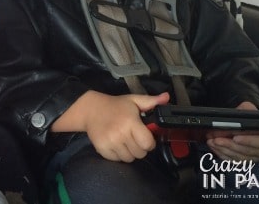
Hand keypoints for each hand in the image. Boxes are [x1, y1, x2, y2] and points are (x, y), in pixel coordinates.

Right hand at [53, 90, 169, 162]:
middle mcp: (120, 133)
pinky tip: (116, 144)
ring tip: (125, 141)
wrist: (91, 109)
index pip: (148, 143)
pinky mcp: (102, 149)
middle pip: (140, 154)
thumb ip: (151, 101)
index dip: (149, 142)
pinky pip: (117, 160)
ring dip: (130, 152)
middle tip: (134, 138)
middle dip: (140, 147)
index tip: (145, 137)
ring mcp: (110, 142)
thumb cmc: (115, 105)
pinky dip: (119, 155)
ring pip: (129, 158)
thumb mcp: (133, 100)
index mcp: (130, 121)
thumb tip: (167, 97)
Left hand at [206, 101, 258, 161]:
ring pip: (237, 157)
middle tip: (217, 138)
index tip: (236, 137)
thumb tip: (238, 113)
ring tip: (212, 140)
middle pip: (246, 151)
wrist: (244, 127)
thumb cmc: (248, 119)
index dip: (248, 141)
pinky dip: (220, 153)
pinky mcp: (241, 162)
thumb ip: (247, 110)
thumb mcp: (249, 110)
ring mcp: (251, 158)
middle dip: (229, 144)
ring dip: (223, 148)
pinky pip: (231, 160)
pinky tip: (213, 145)